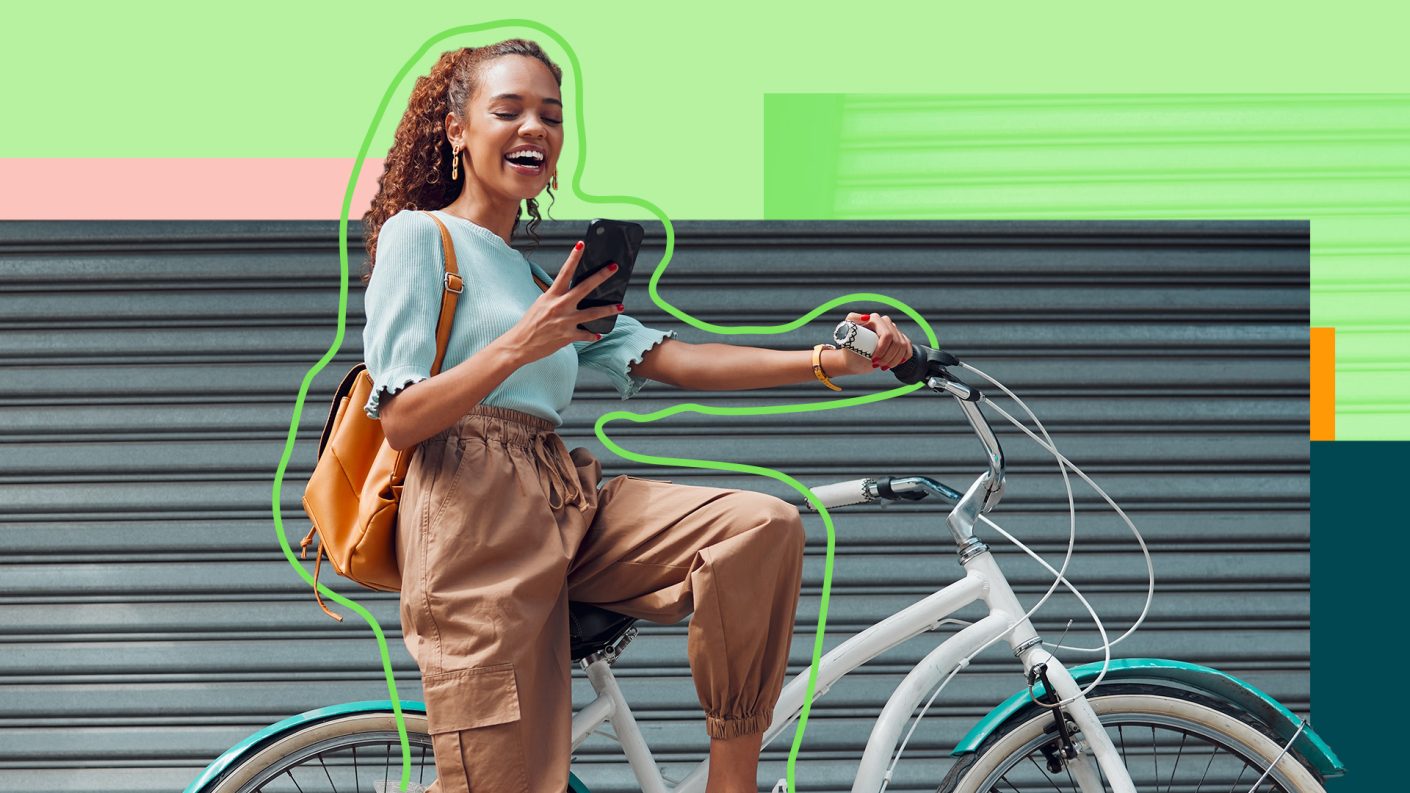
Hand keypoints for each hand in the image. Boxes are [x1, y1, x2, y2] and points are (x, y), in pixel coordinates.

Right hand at [500, 241, 624, 364]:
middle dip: (601, 276)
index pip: (565, 272)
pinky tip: (598, 334)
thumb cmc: (530, 324)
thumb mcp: (541, 304)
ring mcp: (565, 321)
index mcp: (551, 296)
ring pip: (593, 313)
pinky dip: (592, 335)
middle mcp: (560, 306)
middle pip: (585, 288)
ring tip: (620, 306)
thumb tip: (573, 294)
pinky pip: (586, 334)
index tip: (582, 245)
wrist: (519, 345)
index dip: (574, 257)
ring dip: (608, 310)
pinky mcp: (568, 336)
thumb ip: (557, 297)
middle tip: (614, 268)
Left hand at [843, 312, 912, 372]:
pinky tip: (895, 363)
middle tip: (876, 365)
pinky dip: (903, 357)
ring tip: (882, 366)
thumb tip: (866, 317)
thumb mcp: (846, 333)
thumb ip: (852, 319)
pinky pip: (907, 347)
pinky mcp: (898, 339)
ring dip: (894, 360)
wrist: (853, 357)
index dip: (882, 349)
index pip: (887, 335)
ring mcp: (893, 330)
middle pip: (896, 342)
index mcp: (875, 319)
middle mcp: (885, 322)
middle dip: (888, 357)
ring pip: (902, 346)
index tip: (873, 359)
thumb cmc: (849, 347)